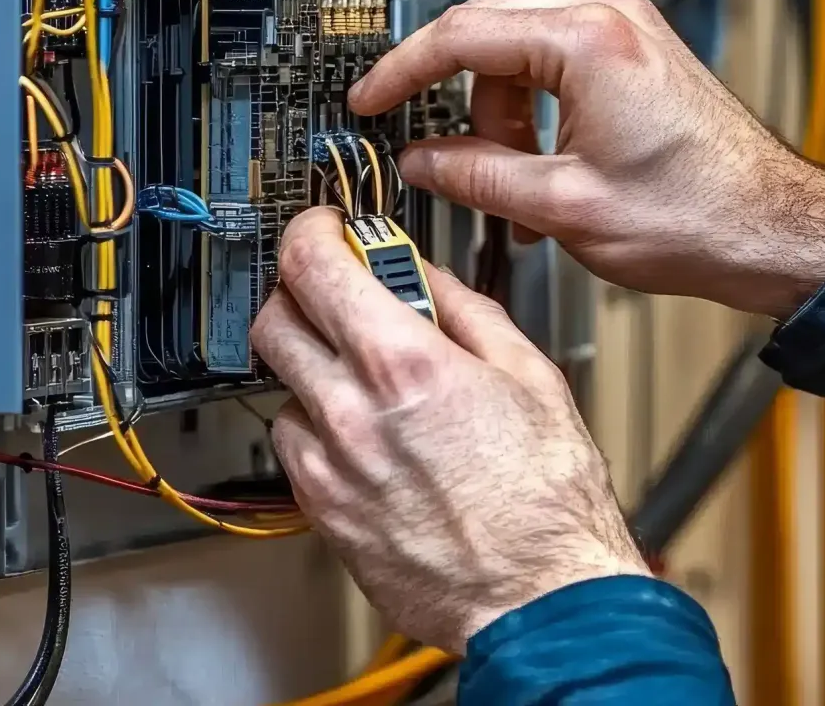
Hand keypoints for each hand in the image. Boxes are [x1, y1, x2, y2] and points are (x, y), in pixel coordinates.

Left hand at [250, 207, 645, 653]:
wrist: (539, 595)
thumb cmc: (550, 500)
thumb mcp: (531, 375)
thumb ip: (468, 312)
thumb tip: (428, 277)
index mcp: (407, 363)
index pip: (315, 265)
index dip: (311, 231)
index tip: (324, 228)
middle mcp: (353, 412)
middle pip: (275, 319)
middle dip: (299, 292)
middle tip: (337, 293)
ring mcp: (330, 466)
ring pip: (278, 386)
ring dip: (311, 365)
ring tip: (365, 376)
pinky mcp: (323, 513)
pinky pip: (293, 448)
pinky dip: (318, 425)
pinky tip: (367, 433)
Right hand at [349, 0, 824, 319]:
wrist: (773, 229)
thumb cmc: (700, 216)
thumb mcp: (562, 207)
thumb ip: (476, 177)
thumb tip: (421, 162)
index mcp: (588, 41)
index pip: (461, 33)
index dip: (402, 71)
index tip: (368, 100)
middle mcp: (610, 18)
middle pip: (487, 36)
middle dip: (456, 102)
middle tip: (430, 154)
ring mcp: (627, 30)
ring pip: (520, 53)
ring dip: (500, 116)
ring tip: (511, 187)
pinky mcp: (637, 54)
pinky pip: (557, 65)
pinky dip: (535, 113)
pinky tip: (540, 172)